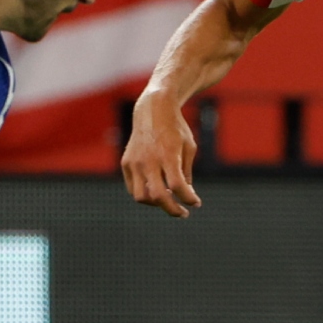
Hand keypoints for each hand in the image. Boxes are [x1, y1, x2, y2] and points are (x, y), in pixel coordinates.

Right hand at [121, 93, 202, 218]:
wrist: (153, 109)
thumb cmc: (176, 128)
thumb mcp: (189, 147)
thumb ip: (186, 172)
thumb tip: (186, 195)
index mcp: (168, 155)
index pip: (178, 186)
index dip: (188, 199)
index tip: (196, 203)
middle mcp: (149, 160)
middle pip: (159, 196)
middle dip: (173, 209)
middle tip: (183, 213)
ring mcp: (135, 162)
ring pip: (141, 197)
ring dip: (156, 204)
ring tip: (168, 200)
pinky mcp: (126, 163)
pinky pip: (133, 187)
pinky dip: (144, 194)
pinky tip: (156, 190)